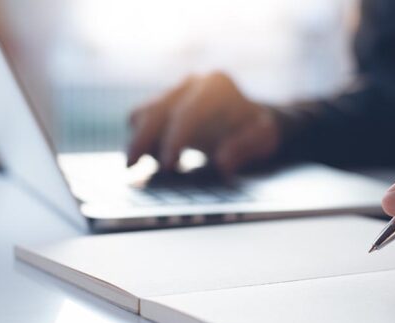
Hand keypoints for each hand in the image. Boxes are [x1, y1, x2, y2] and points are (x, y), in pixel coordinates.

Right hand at [126, 72, 280, 173]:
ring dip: (139, 139)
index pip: (188, 112)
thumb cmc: (257, 131)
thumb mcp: (263, 139)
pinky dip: (142, 139)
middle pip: (157, 109)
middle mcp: (192, 83)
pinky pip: (141, 119)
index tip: (166, 166)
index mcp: (216, 86)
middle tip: (131, 167)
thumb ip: (244, 148)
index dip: (174, 139)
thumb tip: (222, 162)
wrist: (249, 120)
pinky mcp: (163, 103)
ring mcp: (175, 91)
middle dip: (143, 139)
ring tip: (139, 165)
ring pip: (144, 113)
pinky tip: (151, 159)